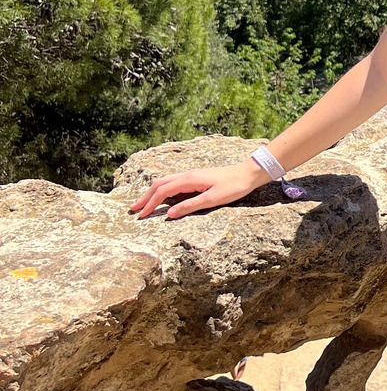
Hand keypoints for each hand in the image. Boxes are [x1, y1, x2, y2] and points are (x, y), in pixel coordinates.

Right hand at [127, 161, 267, 220]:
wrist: (248, 174)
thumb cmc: (233, 187)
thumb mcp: (212, 199)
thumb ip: (190, 206)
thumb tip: (169, 214)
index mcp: (189, 179)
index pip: (162, 192)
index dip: (150, 204)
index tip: (140, 216)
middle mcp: (187, 175)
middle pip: (159, 184)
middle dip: (145, 197)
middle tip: (133, 209)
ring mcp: (191, 175)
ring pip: (166, 182)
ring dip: (153, 193)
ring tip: (143, 204)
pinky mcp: (196, 178)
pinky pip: (174, 183)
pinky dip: (163, 191)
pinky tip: (162, 198)